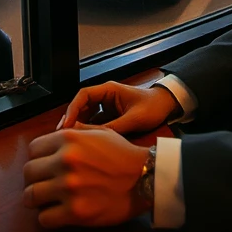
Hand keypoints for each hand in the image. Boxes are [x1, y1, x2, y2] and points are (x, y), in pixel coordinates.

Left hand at [22, 127, 149, 227]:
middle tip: (45, 184)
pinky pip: (44, 219)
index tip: (45, 166)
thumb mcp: (99, 132)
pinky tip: (58, 213)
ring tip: (47, 200)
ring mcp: (69, 187)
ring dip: (37, 199)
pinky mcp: (75, 212)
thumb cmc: (123, 154)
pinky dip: (48, 217)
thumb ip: (74, 132)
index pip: (33, 149)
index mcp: (69, 139)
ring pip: (30, 196)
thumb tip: (52, 137)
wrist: (144, 178)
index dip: (38, 158)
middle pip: (28, 173)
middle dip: (35, 179)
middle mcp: (65, 160)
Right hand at [56, 81, 179, 134]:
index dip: (72, 108)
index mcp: (109, 90)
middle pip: (82, 105)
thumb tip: (94, 138)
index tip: (67, 124)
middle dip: (72, 119)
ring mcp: (108, 106)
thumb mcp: (134, 119)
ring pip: (87, 114)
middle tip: (64, 135)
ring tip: (72, 140)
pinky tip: (86, 142)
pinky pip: (95, 122)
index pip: (83, 95)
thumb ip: (114, 127)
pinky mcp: (111, 115)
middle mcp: (106, 96)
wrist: (167, 106)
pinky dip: (89, 130)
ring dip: (80, 125)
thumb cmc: (153, 107)